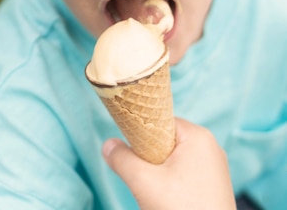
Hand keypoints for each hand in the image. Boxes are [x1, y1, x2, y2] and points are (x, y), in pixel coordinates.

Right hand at [102, 118, 235, 209]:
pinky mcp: (212, 185)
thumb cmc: (182, 209)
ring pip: (171, 158)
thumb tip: (108, 145)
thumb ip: (121, 158)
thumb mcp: (143, 181)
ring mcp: (213, 167)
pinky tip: (166, 198)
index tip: (130, 149)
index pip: (158, 120)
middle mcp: (210, 147)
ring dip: (157, 172)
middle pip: (164, 140)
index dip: (140, 134)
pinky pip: (182, 173)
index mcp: (198, 136)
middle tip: (145, 177)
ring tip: (156, 191)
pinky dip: (169, 182)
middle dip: (148, 157)